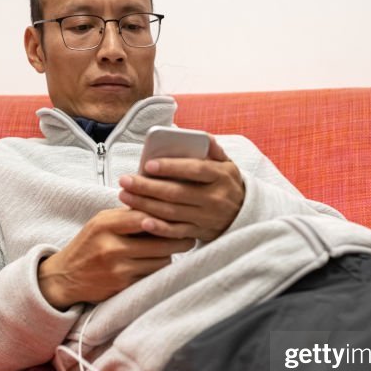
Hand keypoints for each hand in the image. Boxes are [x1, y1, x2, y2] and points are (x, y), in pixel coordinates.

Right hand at [37, 208, 194, 309]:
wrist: (64, 277)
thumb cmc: (88, 245)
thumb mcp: (101, 222)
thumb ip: (127, 215)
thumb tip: (162, 205)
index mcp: (106, 225)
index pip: (146, 216)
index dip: (166, 217)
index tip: (180, 217)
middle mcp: (111, 247)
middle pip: (160, 242)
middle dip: (178, 240)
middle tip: (189, 237)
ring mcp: (117, 269)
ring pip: (161, 261)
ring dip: (169, 256)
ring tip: (173, 250)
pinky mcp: (122, 287)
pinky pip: (152, 277)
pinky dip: (158, 271)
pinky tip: (158, 264)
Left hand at [117, 137, 244, 241]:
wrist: (245, 215)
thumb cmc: (227, 184)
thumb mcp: (227, 165)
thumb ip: (214, 150)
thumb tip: (202, 137)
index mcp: (221, 176)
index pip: (195, 170)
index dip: (171, 168)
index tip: (148, 165)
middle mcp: (215, 198)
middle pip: (177, 192)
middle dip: (148, 187)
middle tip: (125, 180)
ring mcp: (207, 218)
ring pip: (172, 212)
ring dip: (146, 205)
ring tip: (125, 196)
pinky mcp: (200, 233)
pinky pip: (177, 232)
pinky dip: (159, 229)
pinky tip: (142, 221)